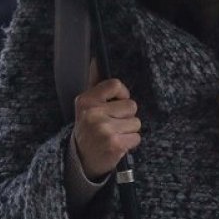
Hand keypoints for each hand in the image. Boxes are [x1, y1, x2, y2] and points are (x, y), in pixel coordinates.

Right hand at [73, 62, 140, 178]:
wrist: (81, 160)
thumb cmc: (88, 129)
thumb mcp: (86, 106)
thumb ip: (95, 84)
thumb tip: (96, 59)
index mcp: (86, 100)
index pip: (115, 84)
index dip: (122, 94)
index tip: (117, 102)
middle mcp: (93, 113)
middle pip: (131, 105)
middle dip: (126, 116)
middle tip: (112, 124)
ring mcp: (103, 129)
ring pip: (136, 122)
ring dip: (129, 130)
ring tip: (114, 135)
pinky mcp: (114, 144)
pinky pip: (136, 137)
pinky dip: (130, 143)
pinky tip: (117, 145)